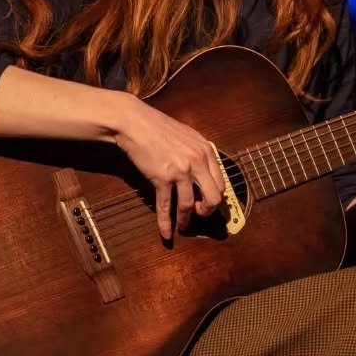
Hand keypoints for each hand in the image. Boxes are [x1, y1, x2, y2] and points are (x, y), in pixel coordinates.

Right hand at [112, 95, 225, 239]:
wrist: (135, 123)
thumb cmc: (159, 128)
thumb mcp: (188, 136)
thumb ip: (199, 153)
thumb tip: (206, 172)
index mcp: (206, 151)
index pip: (221, 182)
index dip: (215, 197)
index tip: (207, 203)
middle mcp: (197, 162)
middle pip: (213, 197)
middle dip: (207, 210)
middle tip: (198, 213)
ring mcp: (180, 171)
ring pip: (188, 205)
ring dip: (185, 219)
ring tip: (182, 225)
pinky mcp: (161, 178)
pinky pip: (165, 206)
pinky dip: (165, 222)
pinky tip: (166, 233)